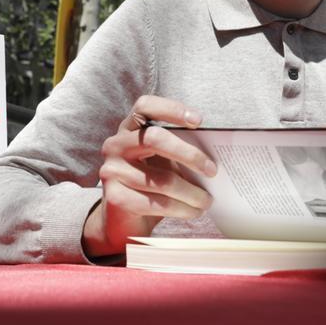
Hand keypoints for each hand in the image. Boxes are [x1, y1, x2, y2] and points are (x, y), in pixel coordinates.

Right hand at [82, 96, 217, 258]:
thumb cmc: (151, 182)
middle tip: (212, 170)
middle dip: (189, 155)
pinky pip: (157, 203)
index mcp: (128, 128)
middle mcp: (115, 145)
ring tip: (208, 200)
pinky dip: (182, 209)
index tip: (199, 120)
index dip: (171, 109)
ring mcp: (112, 171)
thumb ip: (178, 150)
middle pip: (154, 139)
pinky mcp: (115, 197)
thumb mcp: (162, 160)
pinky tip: (193, 211)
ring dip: (192, 193)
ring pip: (162, 179)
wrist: (123, 218)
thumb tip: (213, 155)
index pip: (145, 106)